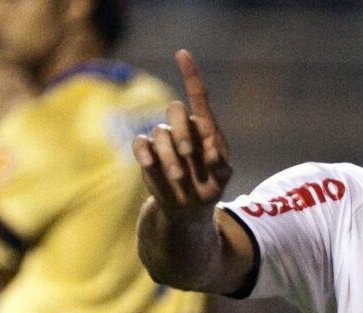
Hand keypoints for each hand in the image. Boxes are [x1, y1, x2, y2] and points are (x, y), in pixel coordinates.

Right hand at [133, 49, 231, 220]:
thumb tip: (214, 153)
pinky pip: (141, 144)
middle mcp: (183, 128)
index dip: (190, 74)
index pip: (198, 96)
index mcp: (205, 128)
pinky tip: (150, 165)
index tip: (182, 54)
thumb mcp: (221, 180)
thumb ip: (221, 167)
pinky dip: (145, 153)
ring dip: (168, 155)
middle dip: (182, 131)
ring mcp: (164, 140)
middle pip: (175, 110)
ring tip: (178, 176)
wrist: (188, 208)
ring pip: (160, 132)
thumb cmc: (209, 188)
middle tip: (188, 153)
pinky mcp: (147, 153)